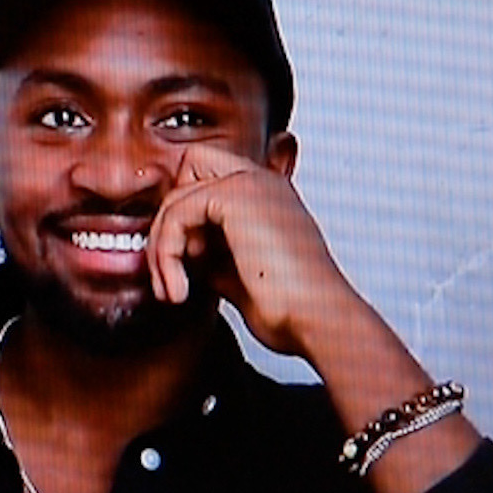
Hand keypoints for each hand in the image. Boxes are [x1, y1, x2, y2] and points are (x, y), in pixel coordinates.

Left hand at [147, 144, 482, 492]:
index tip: (177, 265)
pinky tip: (178, 292)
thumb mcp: (249, 288)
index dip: (184, 207)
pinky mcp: (241, 201)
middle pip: (192, 161)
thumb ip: (222, 264)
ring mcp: (256, 188)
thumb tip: (187, 266)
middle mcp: (266, 184)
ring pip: (179, 189)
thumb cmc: (302, 323)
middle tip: (168, 266)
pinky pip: (181, 209)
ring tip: (171, 290)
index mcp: (272, 202)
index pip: (210, 174)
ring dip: (164, 241)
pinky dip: (168, 250)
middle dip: (170, 208)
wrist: (329, 331)